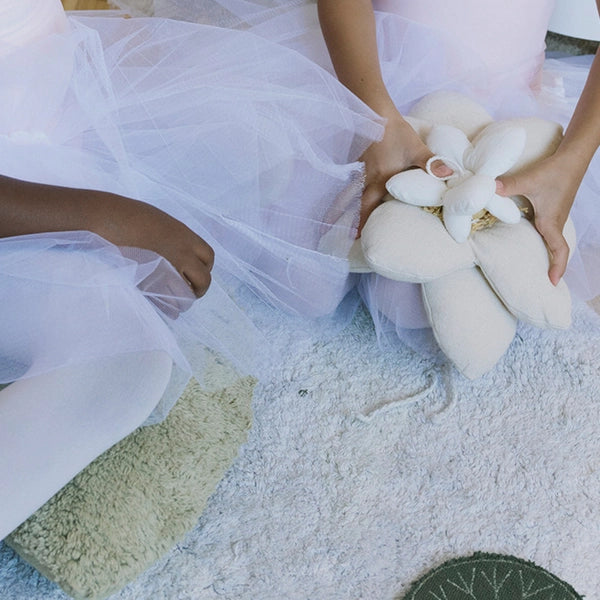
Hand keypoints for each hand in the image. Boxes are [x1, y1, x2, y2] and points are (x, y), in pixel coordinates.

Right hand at [358, 113, 451, 233]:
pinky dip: (354, 192)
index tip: (357, 238)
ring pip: (354, 194)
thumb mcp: (416, 148)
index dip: (362, 223)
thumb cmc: (395, 131)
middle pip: (357, 204)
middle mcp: (368, 179)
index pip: (368, 207)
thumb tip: (449, 175)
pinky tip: (354, 195)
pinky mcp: (361, 162)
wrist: (376, 111)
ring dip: (350, 206)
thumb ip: (431, 163)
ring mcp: (362, 170)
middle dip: (353, 219)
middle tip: (351, 236)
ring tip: (344, 220)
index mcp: (381, 180)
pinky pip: (356, 182)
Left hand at [495, 154, 580, 284]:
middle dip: (549, 266)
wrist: (571, 158)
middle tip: (538, 283)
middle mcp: (554, 222)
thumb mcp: (531, 179)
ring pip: (549, 241)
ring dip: (544, 253)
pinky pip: (545, 230)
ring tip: (531, 267)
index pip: (559, 250)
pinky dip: (539, 240)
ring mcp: (554, 217)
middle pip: (553, 250)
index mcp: (551, 221)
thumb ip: (509, 185)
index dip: (557, 267)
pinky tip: (524, 238)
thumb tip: (488, 189)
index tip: (551, 282)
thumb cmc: (555, 170)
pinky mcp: (551, 210)